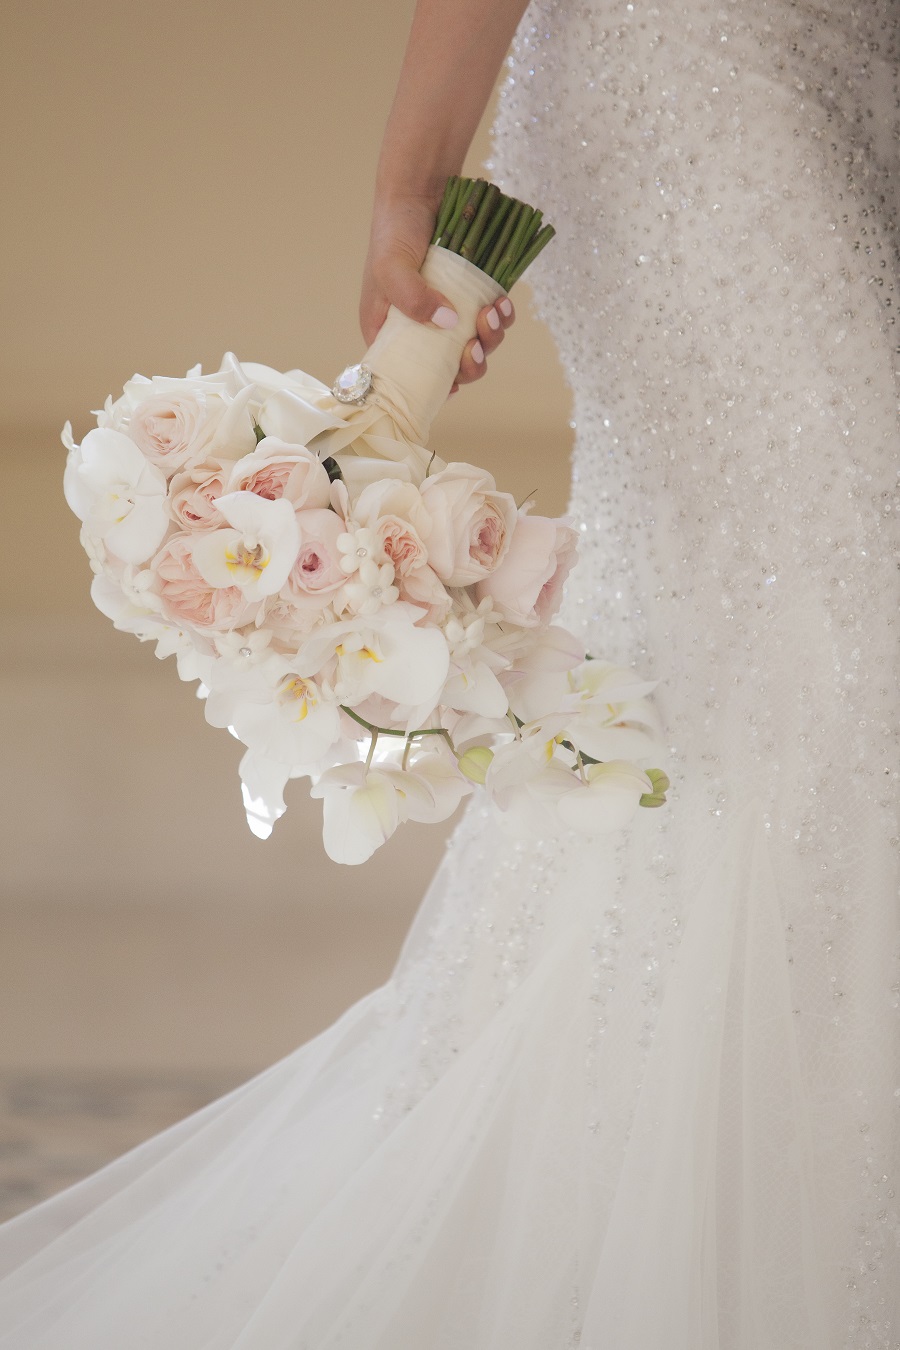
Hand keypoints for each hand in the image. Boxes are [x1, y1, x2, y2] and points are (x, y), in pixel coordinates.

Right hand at [360, 190, 515, 395]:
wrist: (420, 191)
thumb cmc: (394, 232)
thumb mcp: (391, 267)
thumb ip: (412, 299)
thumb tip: (448, 324)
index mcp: (391, 333)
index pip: (410, 375)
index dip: (433, 387)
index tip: (453, 384)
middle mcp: (421, 329)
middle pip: (450, 367)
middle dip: (470, 364)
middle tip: (476, 345)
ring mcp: (449, 315)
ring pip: (476, 346)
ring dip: (490, 339)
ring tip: (493, 314)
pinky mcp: (472, 298)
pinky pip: (492, 319)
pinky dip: (501, 317)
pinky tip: (502, 303)